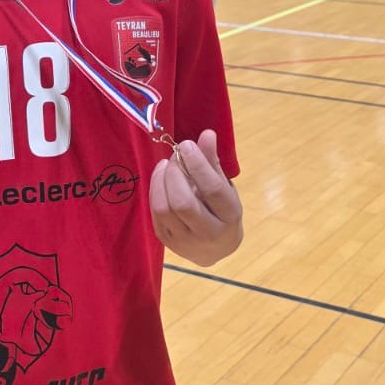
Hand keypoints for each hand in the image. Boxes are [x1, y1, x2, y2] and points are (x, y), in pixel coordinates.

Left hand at [149, 130, 243, 265]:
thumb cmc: (222, 212)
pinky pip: (156, 214)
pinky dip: (155, 190)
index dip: (198, 165)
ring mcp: (186, 241)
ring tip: (166, 165)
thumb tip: (206, 134)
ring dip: (161, 180)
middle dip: (175, 173)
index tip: (186, 145)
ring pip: (165, 209)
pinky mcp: (168, 242)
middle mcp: (209, 233)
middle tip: (175, 156)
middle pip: (183, 202)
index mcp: (230, 216)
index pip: (213, 190)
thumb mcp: (225, 188)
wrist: (215, 250)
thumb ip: (213, 163)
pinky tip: (161, 177)